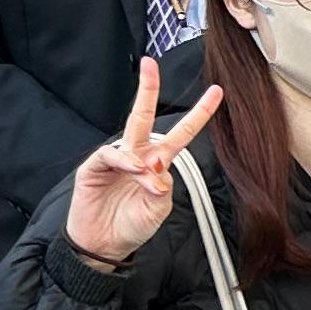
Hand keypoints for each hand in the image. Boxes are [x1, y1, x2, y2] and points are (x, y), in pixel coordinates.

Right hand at [62, 59, 222, 266]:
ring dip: (141, 157)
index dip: (199, 114)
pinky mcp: (94, 167)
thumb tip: (157, 168)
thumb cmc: (132, 226)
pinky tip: (132, 170)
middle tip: (150, 64)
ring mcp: (115, 159)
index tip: (217, 92)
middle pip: (143, 115)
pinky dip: (123, 161)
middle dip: (147, 88)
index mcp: (157, 162)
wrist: (103, 245)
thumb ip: (161, 189)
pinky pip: (110, 155)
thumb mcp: (157, 210)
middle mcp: (137, 155)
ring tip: (147, 174)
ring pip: (129, 138)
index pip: (181, 133)